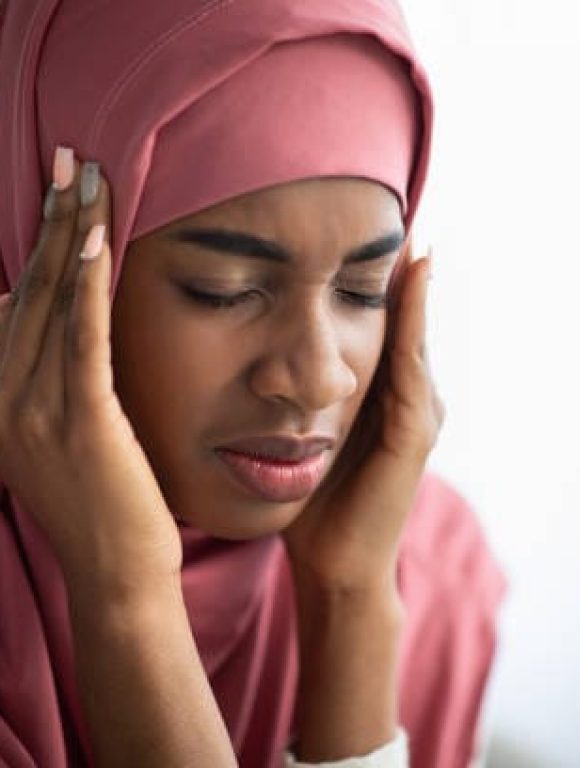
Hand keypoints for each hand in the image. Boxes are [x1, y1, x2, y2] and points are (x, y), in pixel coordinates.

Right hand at [0, 149, 180, 598]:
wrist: (117, 569)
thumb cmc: (103, 501)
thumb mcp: (58, 435)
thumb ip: (44, 378)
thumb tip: (35, 318)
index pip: (18, 301)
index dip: (38, 240)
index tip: (58, 187)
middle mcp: (2, 398)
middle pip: (30, 288)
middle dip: (51, 219)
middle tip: (71, 159)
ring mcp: (34, 410)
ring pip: (51, 303)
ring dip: (69, 234)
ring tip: (87, 177)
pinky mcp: (79, 421)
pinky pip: (80, 338)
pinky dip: (85, 285)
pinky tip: (97, 238)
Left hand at [282, 238, 444, 596]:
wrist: (336, 562)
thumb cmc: (314, 500)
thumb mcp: (302, 433)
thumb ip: (293, 395)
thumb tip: (254, 356)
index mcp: (379, 394)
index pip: (379, 323)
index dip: (373, 277)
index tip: (362, 227)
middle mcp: (408, 395)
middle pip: (405, 321)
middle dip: (403, 270)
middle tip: (395, 208)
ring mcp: (418, 412)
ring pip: (415, 334)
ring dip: (415, 285)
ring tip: (413, 233)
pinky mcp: (416, 431)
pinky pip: (413, 365)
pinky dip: (415, 322)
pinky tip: (411, 280)